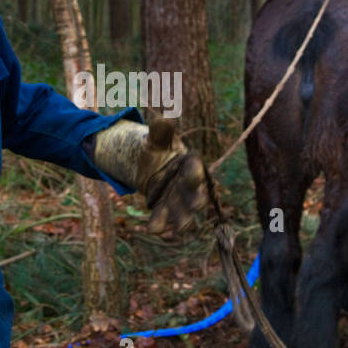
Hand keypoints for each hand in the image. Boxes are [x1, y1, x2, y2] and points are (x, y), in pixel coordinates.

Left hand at [135, 120, 208, 234]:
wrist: (150, 166)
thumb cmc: (159, 150)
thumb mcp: (156, 141)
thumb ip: (160, 133)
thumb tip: (164, 118)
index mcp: (191, 165)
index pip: (196, 169)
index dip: (195, 172)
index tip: (192, 174)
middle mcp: (189, 186)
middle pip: (197, 195)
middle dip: (197, 200)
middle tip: (196, 205)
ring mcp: (179, 201)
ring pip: (183, 213)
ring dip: (182, 220)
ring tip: (177, 228)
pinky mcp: (165, 210)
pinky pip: (163, 218)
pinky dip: (159, 224)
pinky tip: (153, 229)